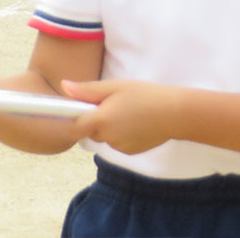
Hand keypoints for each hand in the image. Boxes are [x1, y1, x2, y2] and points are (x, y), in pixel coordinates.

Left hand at [61, 79, 180, 154]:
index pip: (74, 127)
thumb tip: (63, 87)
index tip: (81, 108)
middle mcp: (107, 137)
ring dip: (111, 126)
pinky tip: (138, 122)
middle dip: (97, 119)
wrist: (176, 113)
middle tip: (115, 102)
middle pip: (90, 130)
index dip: (75, 118)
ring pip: (105, 136)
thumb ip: (88, 90)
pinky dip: (123, 134)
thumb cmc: (146, 95)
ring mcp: (118, 147)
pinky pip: (118, 142)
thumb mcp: (117, 86)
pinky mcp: (129, 152)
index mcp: (101, 120)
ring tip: (131, 111)